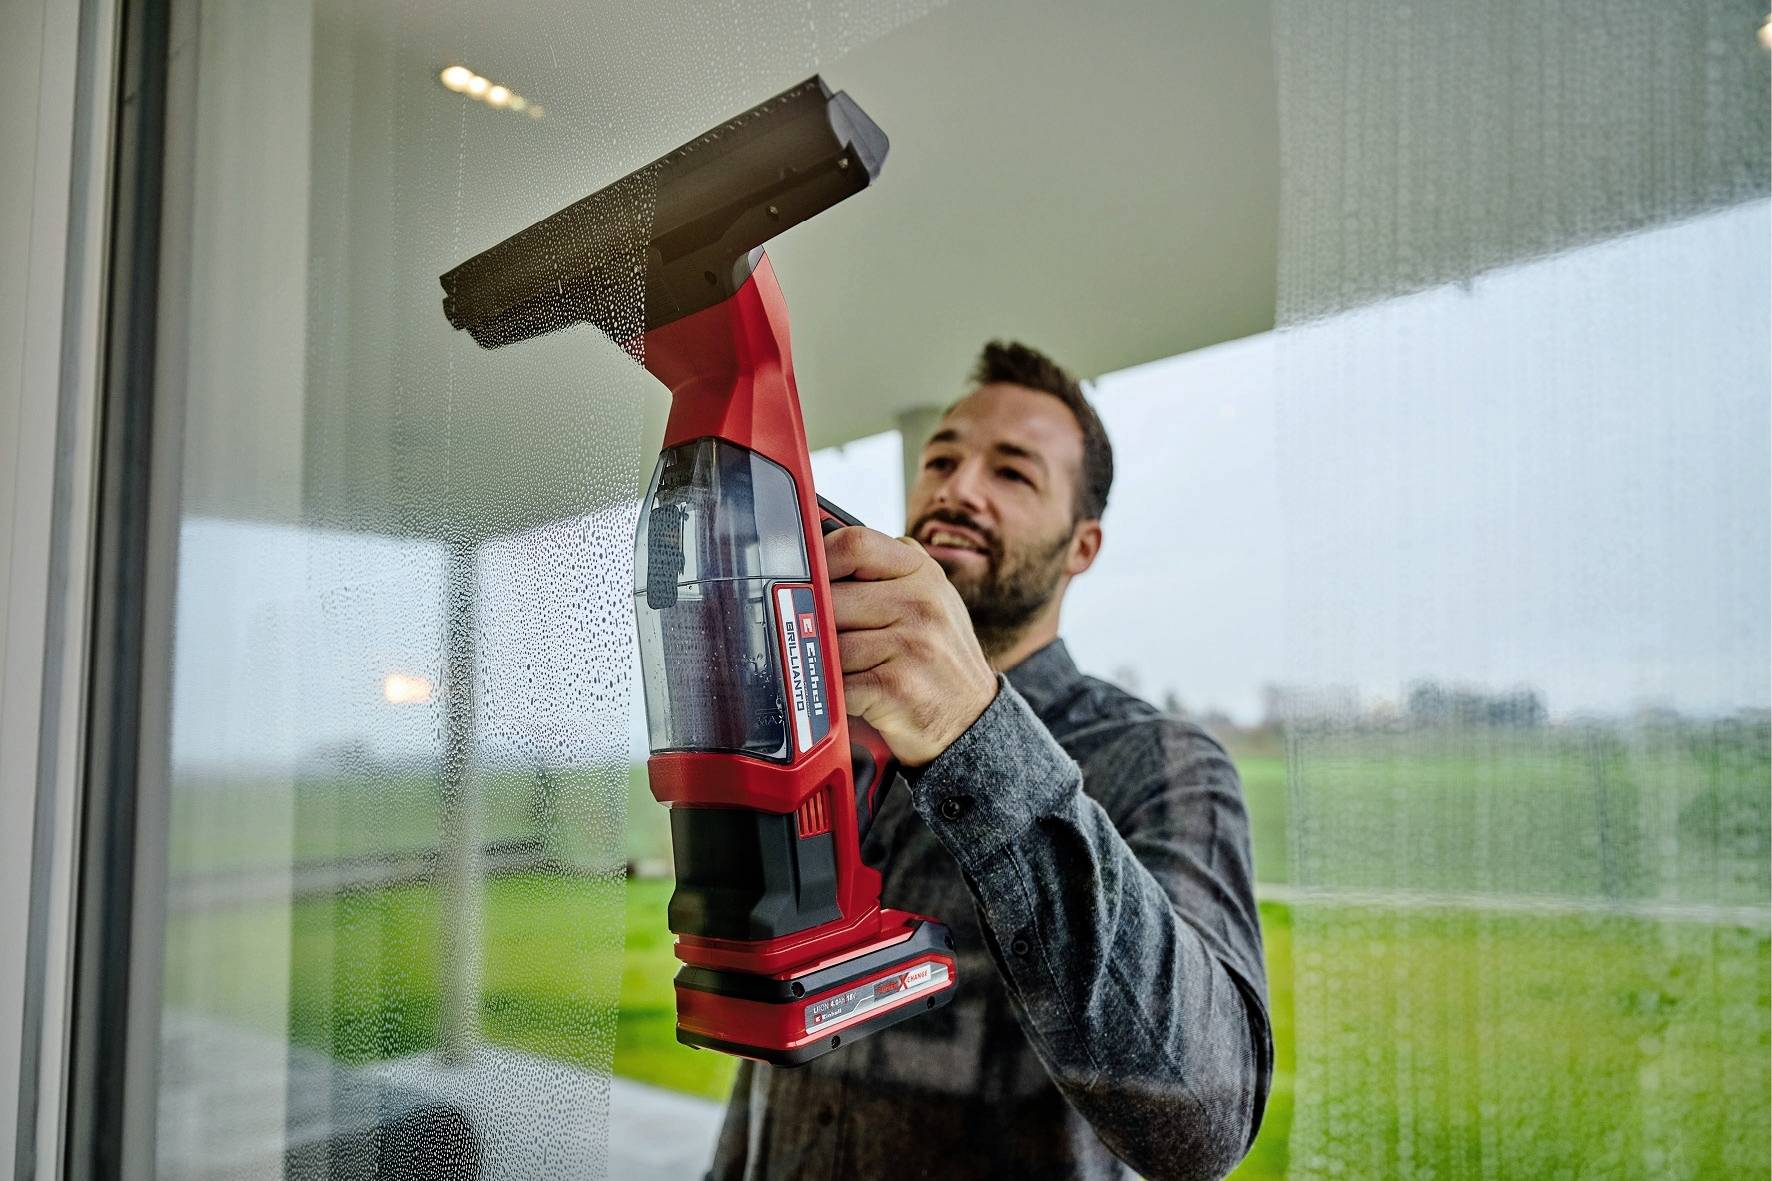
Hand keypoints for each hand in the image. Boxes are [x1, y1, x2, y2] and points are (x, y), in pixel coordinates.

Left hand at [824, 526, 998, 767]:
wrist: (972, 720)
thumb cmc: (935, 659)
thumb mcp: (925, 601)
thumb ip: (883, 575)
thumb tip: (814, 562)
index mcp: (923, 573)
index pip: (856, 544)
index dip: (819, 558)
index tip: (805, 577)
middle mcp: (921, 603)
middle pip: (831, 597)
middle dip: (815, 623)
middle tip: (819, 639)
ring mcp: (912, 644)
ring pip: (827, 643)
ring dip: (823, 663)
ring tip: (845, 671)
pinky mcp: (897, 686)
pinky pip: (835, 682)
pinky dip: (831, 693)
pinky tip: (851, 696)